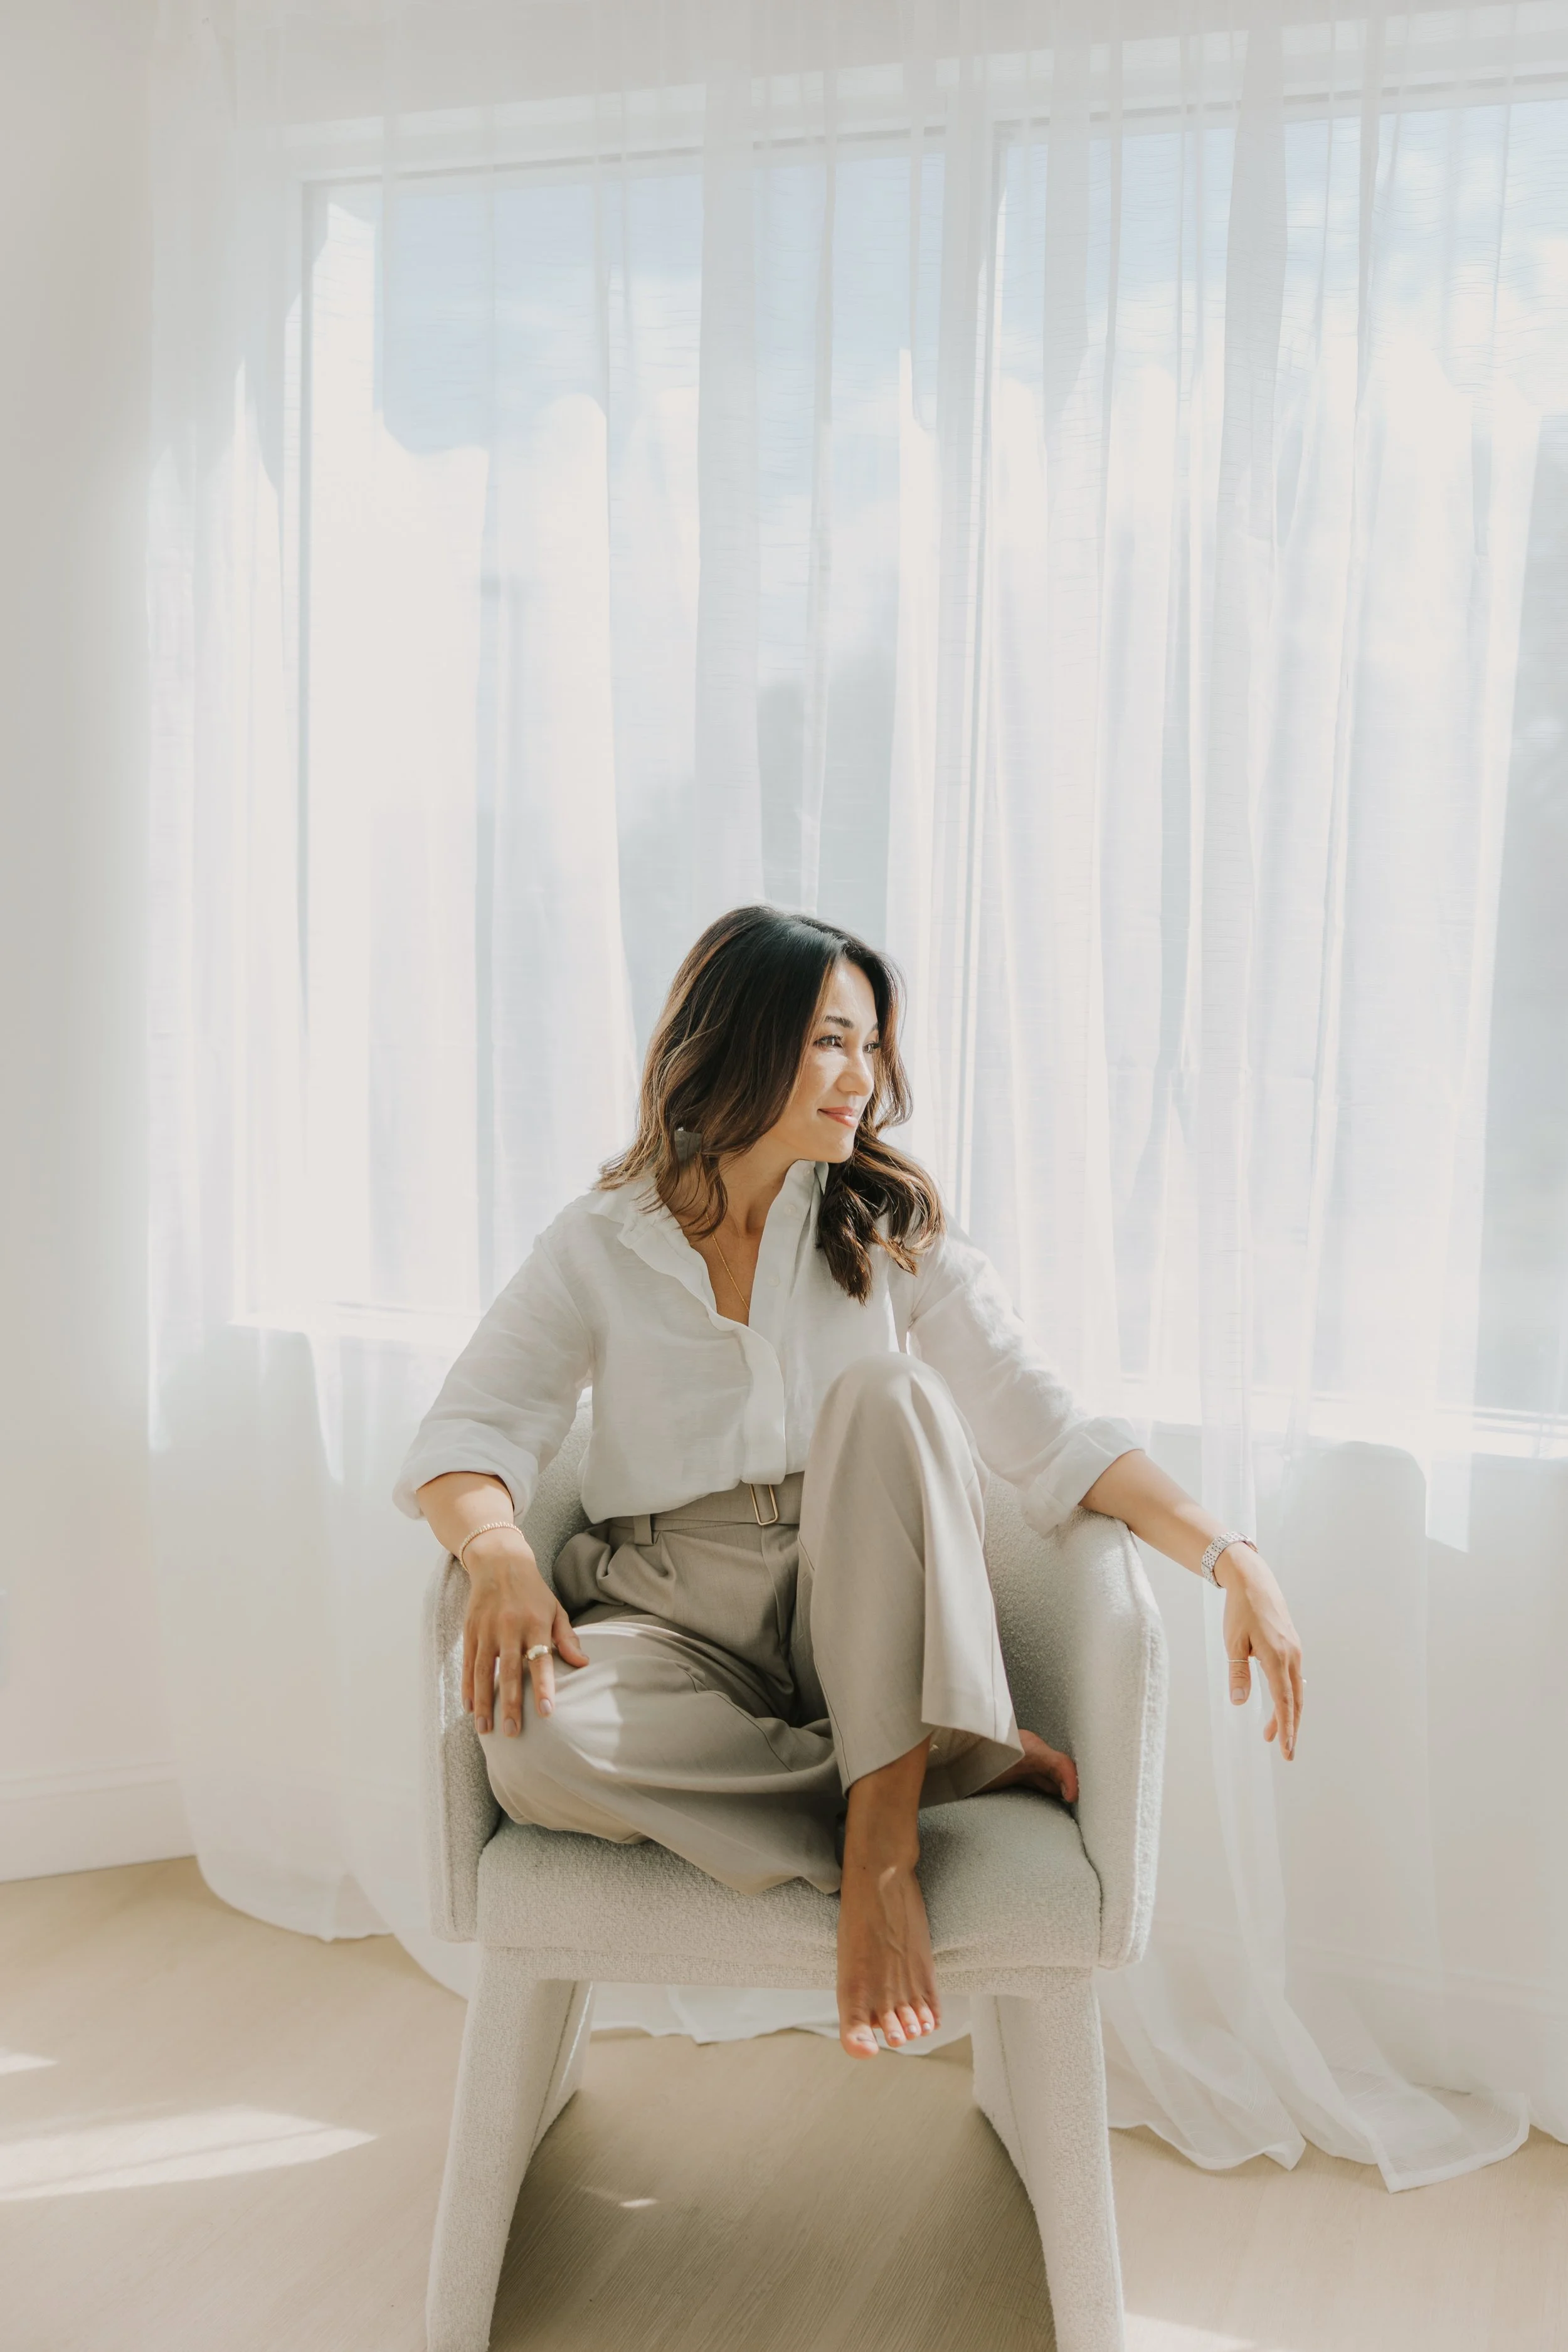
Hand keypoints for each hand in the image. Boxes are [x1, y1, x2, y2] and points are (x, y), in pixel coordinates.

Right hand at [461, 1533, 588, 1735]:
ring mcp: (487, 1629)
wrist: (499, 1562)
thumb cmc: (533, 1591)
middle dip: (511, 1704)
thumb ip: (567, 1638)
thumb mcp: (555, 1609)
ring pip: (484, 1672)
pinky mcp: (470, 1630)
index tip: (547, 1712)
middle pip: (510, 1671)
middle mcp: (509, 1627)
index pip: (541, 1660)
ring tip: (486, 1728)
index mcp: (535, 1623)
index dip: (544, 1687)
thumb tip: (583, 1664)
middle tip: (513, 1732)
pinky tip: (470, 1707)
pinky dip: (468, 1686)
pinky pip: (468, 1663)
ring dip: (484, 1702)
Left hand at [1215, 1545, 1302, 1759]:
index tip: (1287, 1750)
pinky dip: (1288, 1696)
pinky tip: (1280, 1704)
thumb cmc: (1240, 1610)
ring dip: (1287, 1713)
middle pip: (1295, 1701)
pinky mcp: (1292, 1646)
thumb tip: (1240, 1702)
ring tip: (1271, 1733)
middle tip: (1285, 1752)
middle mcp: (1291, 1656)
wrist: (1254, 1581)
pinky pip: (1293, 1678)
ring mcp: (1294, 1651)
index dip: (1286, 1728)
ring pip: (1295, 1690)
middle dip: (1290, 1727)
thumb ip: (1238, 1673)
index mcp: (1276, 1657)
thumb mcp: (1233, 1642)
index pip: (1284, 1701)